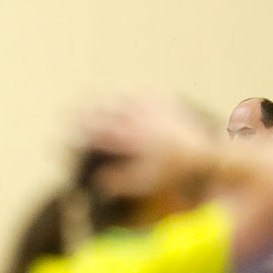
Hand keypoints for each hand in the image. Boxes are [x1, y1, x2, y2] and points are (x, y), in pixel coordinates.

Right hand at [78, 97, 216, 200]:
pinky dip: (142, 92)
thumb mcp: (143, 183)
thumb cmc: (173, 171)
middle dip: (86, 108)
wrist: (206, 154)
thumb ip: (118, 182)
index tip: (66, 131)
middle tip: (71, 107)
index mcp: (127, 139)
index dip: (78, 131)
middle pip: (105, 110)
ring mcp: (152, 110)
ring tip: (101, 91)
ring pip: (126, 97)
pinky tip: (140, 90)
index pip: (95, 132)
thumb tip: (99, 182)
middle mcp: (136, 121)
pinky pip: (152, 94)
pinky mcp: (169, 106)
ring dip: (112, 95)